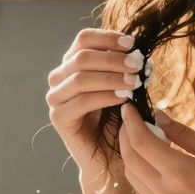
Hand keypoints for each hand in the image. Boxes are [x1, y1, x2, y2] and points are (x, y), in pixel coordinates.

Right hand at [46, 29, 144, 173]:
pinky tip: (123, 99)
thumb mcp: (121, 85)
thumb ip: (123, 66)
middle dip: (113, 59)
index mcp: (72, 63)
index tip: (132, 43)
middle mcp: (59, 77)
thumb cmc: (117, 118)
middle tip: (138, 65)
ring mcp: (56, 97)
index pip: (84, 39)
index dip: (107, 37)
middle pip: (82, 57)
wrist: (108, 156)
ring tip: (134, 82)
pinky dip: (105, 97)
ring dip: (111, 77)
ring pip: (80, 77)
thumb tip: (138, 50)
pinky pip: (81, 101)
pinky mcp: (58, 117)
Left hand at [116, 102, 194, 193]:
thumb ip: (184, 135)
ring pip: (132, 176)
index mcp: (181, 173)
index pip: (141, 142)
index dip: (131, 122)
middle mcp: (167, 193)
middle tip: (131, 117)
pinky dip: (139, 170)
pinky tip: (153, 158)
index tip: (128, 106)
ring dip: (129, 153)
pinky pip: (143, 189)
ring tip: (140, 134)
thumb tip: (158, 116)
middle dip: (125, 135)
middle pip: (130, 159)